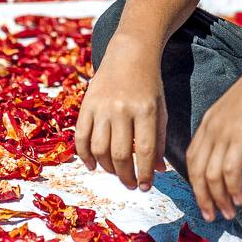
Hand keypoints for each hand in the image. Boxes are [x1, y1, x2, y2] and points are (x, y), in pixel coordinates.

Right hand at [74, 49, 167, 191]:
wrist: (130, 54)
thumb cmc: (149, 85)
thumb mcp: (161, 110)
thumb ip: (160, 141)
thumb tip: (157, 171)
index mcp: (146, 110)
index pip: (145, 151)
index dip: (144, 174)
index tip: (145, 187)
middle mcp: (122, 109)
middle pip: (120, 154)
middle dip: (125, 176)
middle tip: (130, 184)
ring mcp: (102, 107)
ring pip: (99, 149)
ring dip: (107, 168)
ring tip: (115, 173)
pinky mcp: (87, 104)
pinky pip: (81, 137)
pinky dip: (85, 156)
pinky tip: (92, 165)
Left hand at [186, 52, 241, 222]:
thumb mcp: (239, 111)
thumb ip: (230, 129)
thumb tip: (234, 150)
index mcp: (208, 121)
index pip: (192, 158)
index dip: (195, 182)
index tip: (204, 198)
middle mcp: (210, 128)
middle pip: (196, 171)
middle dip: (202, 197)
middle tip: (211, 215)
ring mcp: (224, 132)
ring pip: (211, 176)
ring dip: (219, 198)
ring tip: (228, 212)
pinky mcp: (240, 137)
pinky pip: (230, 171)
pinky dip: (233, 189)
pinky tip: (240, 198)